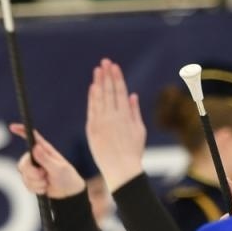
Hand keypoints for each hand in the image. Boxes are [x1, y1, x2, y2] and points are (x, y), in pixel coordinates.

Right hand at [12, 125, 86, 198]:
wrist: (69, 193)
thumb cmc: (67, 176)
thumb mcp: (59, 168)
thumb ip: (46, 159)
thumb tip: (35, 147)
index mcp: (44, 150)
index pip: (31, 138)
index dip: (21, 131)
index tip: (12, 127)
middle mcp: (36, 158)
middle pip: (23, 163)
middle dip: (32, 173)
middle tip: (43, 175)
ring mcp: (33, 169)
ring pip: (24, 175)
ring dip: (37, 182)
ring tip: (47, 182)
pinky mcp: (31, 180)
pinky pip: (27, 184)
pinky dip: (36, 188)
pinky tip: (45, 187)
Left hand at [86, 59, 147, 191]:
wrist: (121, 168)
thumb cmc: (133, 151)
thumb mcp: (139, 130)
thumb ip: (134, 111)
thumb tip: (132, 95)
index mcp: (125, 116)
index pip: (120, 92)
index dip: (117, 78)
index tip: (115, 66)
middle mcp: (112, 116)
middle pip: (109, 91)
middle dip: (107, 75)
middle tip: (105, 62)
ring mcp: (101, 122)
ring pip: (99, 98)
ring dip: (99, 82)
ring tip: (98, 70)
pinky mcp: (92, 129)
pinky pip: (92, 109)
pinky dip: (92, 97)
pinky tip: (93, 87)